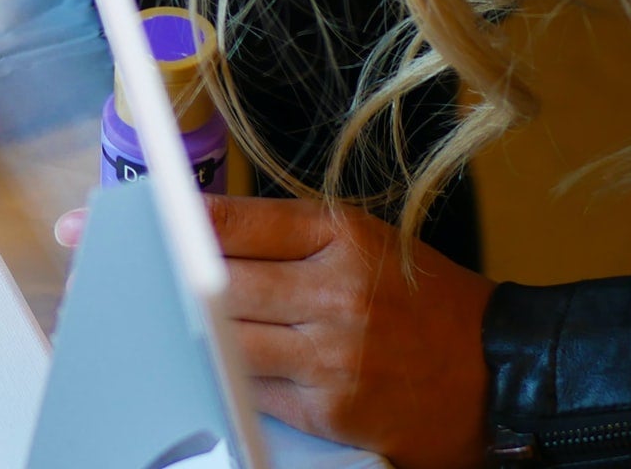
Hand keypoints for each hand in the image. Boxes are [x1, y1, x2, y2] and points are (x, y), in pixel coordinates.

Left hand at [160, 196, 491, 468]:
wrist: (503, 373)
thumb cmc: (426, 302)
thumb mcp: (366, 242)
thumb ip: (289, 236)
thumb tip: (202, 231)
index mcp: (342, 235)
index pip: (236, 221)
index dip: (179, 222)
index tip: (138, 221)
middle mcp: (335, 290)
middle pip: (220, 282)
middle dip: (172, 280)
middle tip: (127, 272)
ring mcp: (332, 355)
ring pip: (228, 339)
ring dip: (194, 333)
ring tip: (168, 320)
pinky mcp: (331, 410)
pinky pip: (256, 389)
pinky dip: (233, 377)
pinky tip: (219, 364)